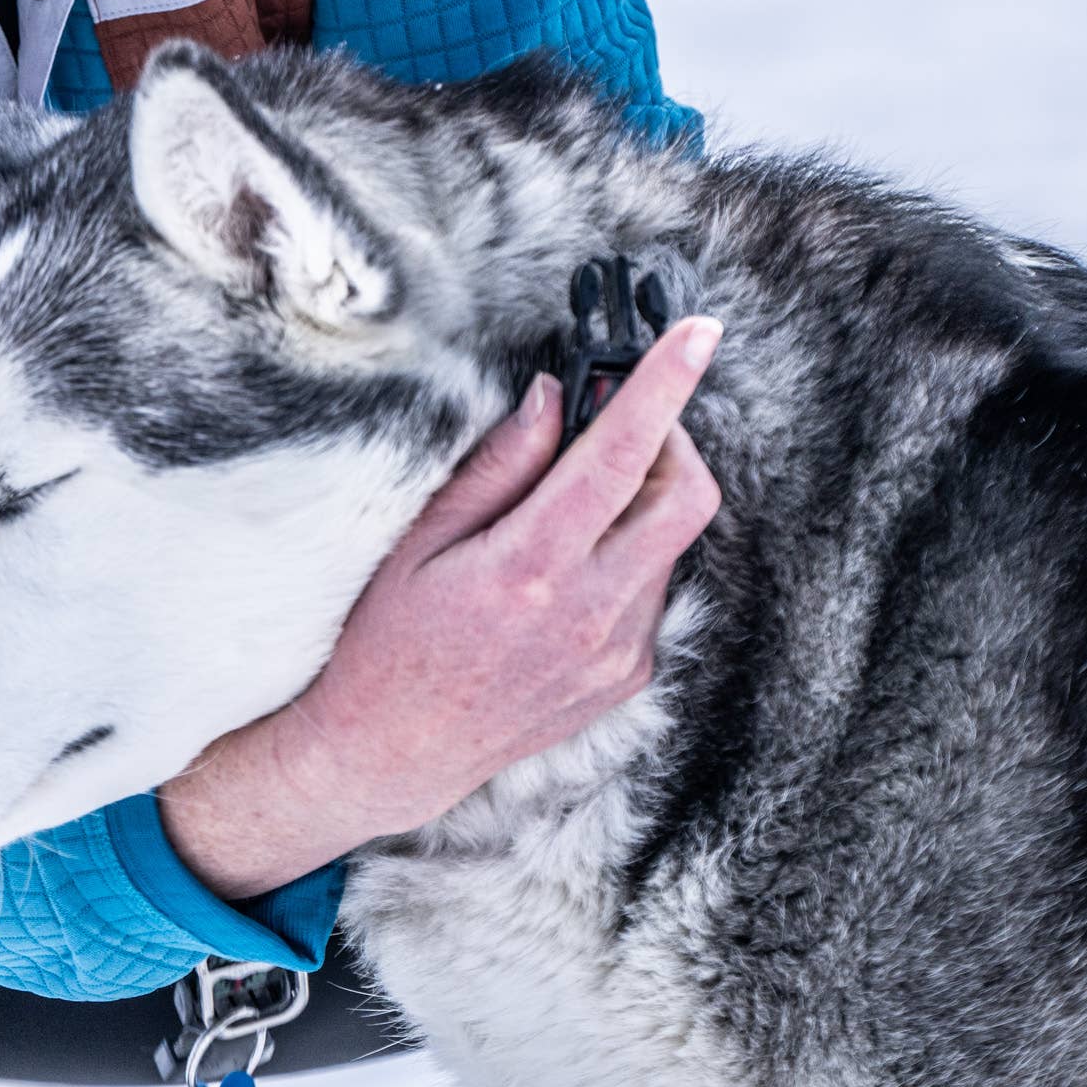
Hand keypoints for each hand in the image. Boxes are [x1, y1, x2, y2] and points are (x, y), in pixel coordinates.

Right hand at [158, 317, 722, 898]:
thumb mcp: (420, 541)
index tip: (697, 335)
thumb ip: (498, 466)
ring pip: (671, 540)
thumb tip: (553, 398)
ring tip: (565, 505)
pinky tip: (562, 567)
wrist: (397, 752)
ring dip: (638, 500)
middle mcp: (592, 613)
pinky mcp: (628, 675)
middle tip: (621, 421)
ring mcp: (619, 651)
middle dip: (672, 439)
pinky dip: (626, 552)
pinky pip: (652, 588)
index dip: (665, 387)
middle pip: (687, 496)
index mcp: (532, 567)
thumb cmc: (388, 641)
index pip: (620, 457)